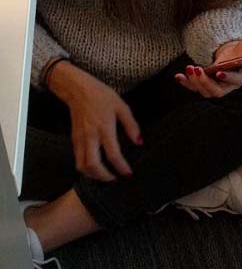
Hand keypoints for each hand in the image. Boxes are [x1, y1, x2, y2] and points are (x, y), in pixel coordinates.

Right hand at [46, 61, 140, 180]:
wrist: (78, 89)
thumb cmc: (101, 96)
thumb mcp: (121, 107)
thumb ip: (132, 126)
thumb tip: (139, 142)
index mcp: (104, 128)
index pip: (113, 154)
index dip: (121, 167)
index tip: (128, 173)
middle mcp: (90, 136)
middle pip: (93, 165)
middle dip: (104, 176)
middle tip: (115, 179)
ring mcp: (79, 139)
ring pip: (82, 165)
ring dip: (93, 175)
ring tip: (105, 176)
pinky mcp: (74, 139)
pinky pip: (77, 159)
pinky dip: (86, 167)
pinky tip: (96, 167)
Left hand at [175, 36, 241, 97]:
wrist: (234, 51)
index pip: (236, 81)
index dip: (228, 78)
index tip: (219, 72)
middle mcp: (230, 85)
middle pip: (217, 91)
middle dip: (205, 82)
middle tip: (197, 69)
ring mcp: (216, 86)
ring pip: (205, 91)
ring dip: (195, 82)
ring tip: (189, 68)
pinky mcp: (206, 83)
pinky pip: (195, 87)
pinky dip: (186, 83)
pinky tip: (178, 76)